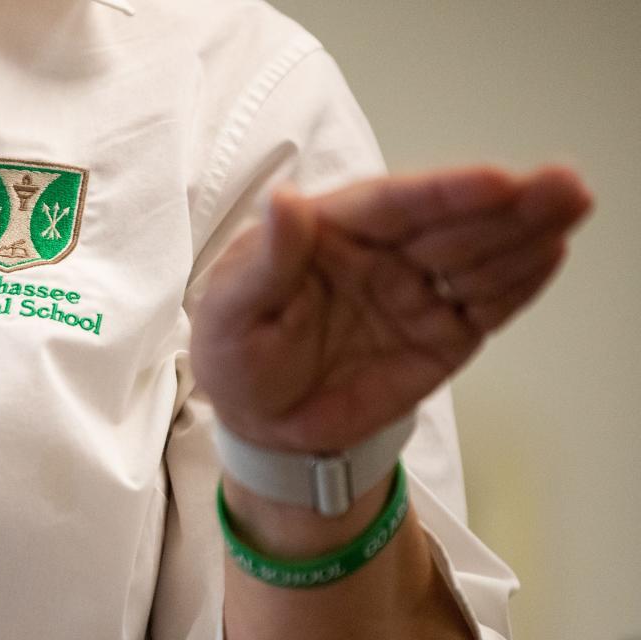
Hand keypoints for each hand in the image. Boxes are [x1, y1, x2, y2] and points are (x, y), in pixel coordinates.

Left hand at [191, 165, 591, 452]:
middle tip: (561, 185)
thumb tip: (284, 201)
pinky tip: (550, 255)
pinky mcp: (439, 334)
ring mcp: (414, 292)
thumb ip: (263, 262)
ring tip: (571, 207)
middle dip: (506, 203)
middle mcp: (380, 254)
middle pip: (448, 223)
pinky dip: (517, 285)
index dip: (443, 192)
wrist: (264, 426)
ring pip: (476, 259)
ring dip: (525, 234)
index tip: (494, 181)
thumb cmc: (236, 356)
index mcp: (328, 233)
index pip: (391, 204)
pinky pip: (483, 306)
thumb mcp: (228, 312)